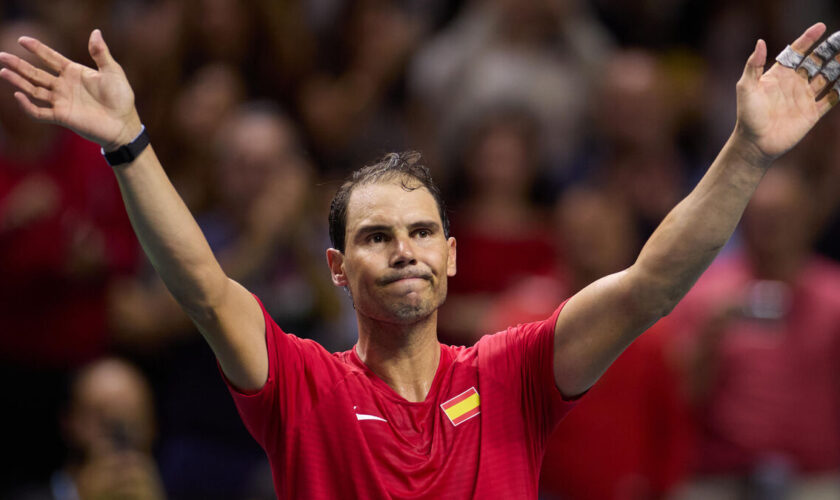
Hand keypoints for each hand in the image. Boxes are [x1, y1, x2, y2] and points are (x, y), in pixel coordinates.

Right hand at [0, 29, 140, 150]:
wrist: (124, 124)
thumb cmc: (121, 97)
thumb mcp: (113, 71)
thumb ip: (101, 53)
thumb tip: (95, 32)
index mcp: (74, 72)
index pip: (50, 58)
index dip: (37, 49)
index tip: (23, 40)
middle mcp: (64, 86)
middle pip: (36, 73)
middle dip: (19, 64)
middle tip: (3, 56)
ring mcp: (61, 101)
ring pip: (34, 90)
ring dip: (18, 81)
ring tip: (3, 71)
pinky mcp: (62, 117)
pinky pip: (40, 112)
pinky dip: (28, 105)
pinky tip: (18, 95)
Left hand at [734, 23, 838, 162]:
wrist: (755, 143)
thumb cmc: (747, 115)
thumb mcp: (746, 87)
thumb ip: (753, 65)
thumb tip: (760, 42)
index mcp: (779, 74)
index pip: (797, 52)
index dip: (808, 39)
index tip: (821, 27)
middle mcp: (794, 83)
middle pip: (816, 61)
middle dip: (829, 49)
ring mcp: (805, 97)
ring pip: (828, 76)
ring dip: (839, 65)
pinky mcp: (813, 113)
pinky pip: (832, 98)